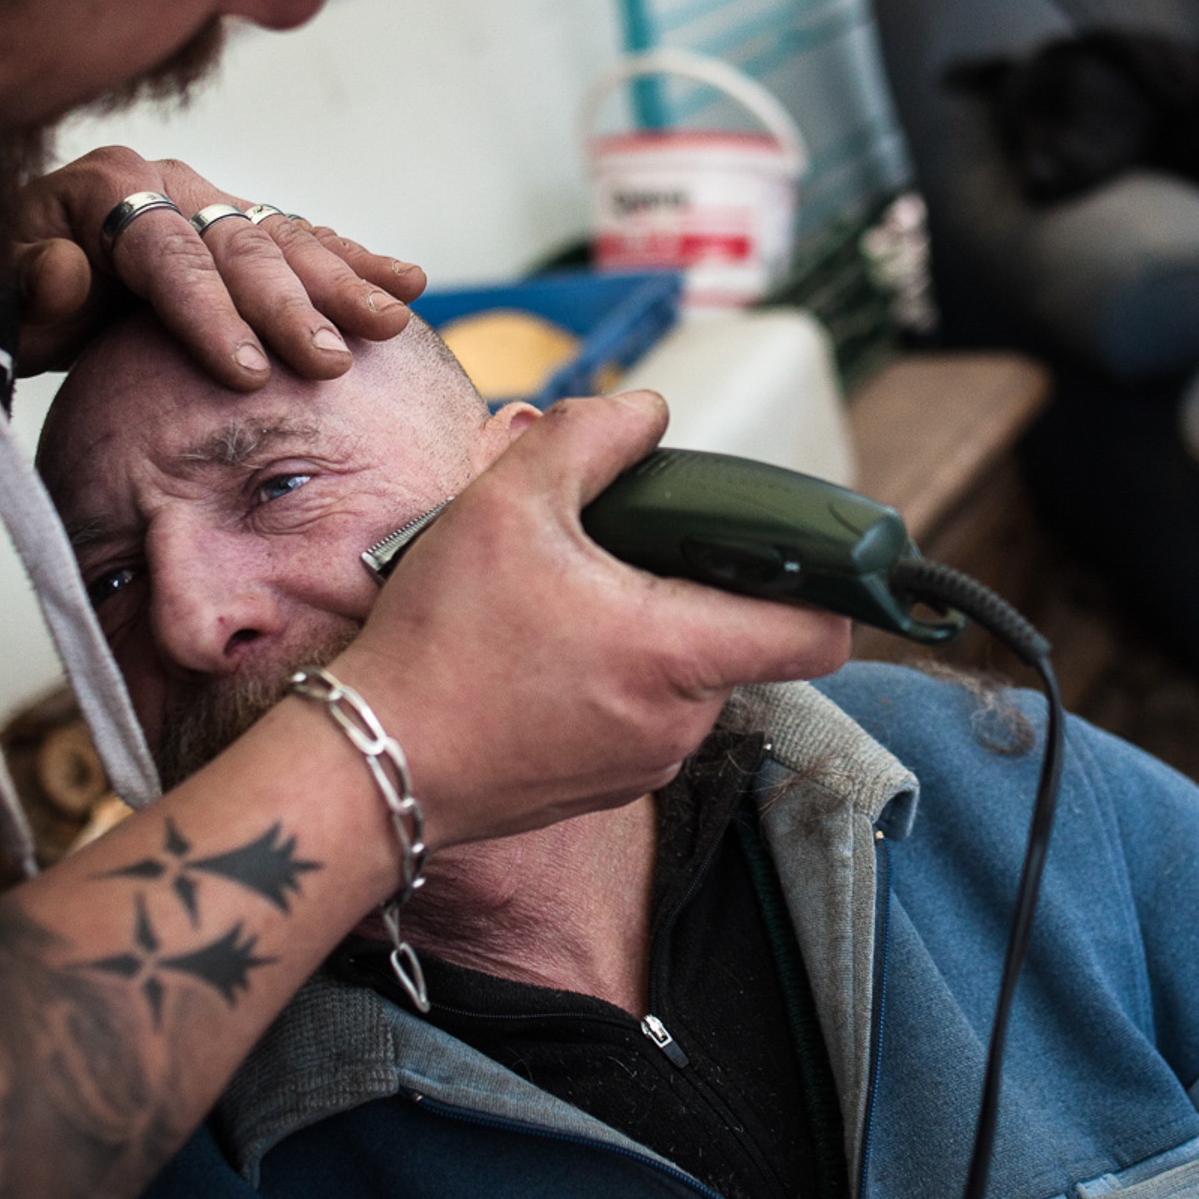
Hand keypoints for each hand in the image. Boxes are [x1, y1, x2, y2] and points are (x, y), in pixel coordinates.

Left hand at [13, 145, 426, 386]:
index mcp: (106, 186)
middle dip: (291, 307)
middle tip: (328, 364)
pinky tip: (404, 284)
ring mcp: (211, 198)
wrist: (13, 273)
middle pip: (240, 246)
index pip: (168, 254)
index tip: (247, 373)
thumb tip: (70, 269)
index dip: (210, 314)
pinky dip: (355, 263)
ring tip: (388, 324)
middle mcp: (167, 180)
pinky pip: (305, 240)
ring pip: (286, 239)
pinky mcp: (240, 224)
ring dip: (344, 284)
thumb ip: (25, 284)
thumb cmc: (6, 292)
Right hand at [330, 391, 853, 849]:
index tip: (800, 554)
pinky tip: (547, 649)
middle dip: (699, 590)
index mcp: (680, 654)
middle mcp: (679, 723)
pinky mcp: (604, 786)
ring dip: (652, 634)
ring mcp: (644, 764)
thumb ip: (589, 436)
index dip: (828, 586)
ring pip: (688, 678)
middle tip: (623, 552)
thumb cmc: (440, 642)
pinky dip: (614, 678)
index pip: (819, 634)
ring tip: (571, 598)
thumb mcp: (508, 501)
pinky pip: (641, 716)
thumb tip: (646, 413)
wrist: (370, 765)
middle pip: (743, 641)